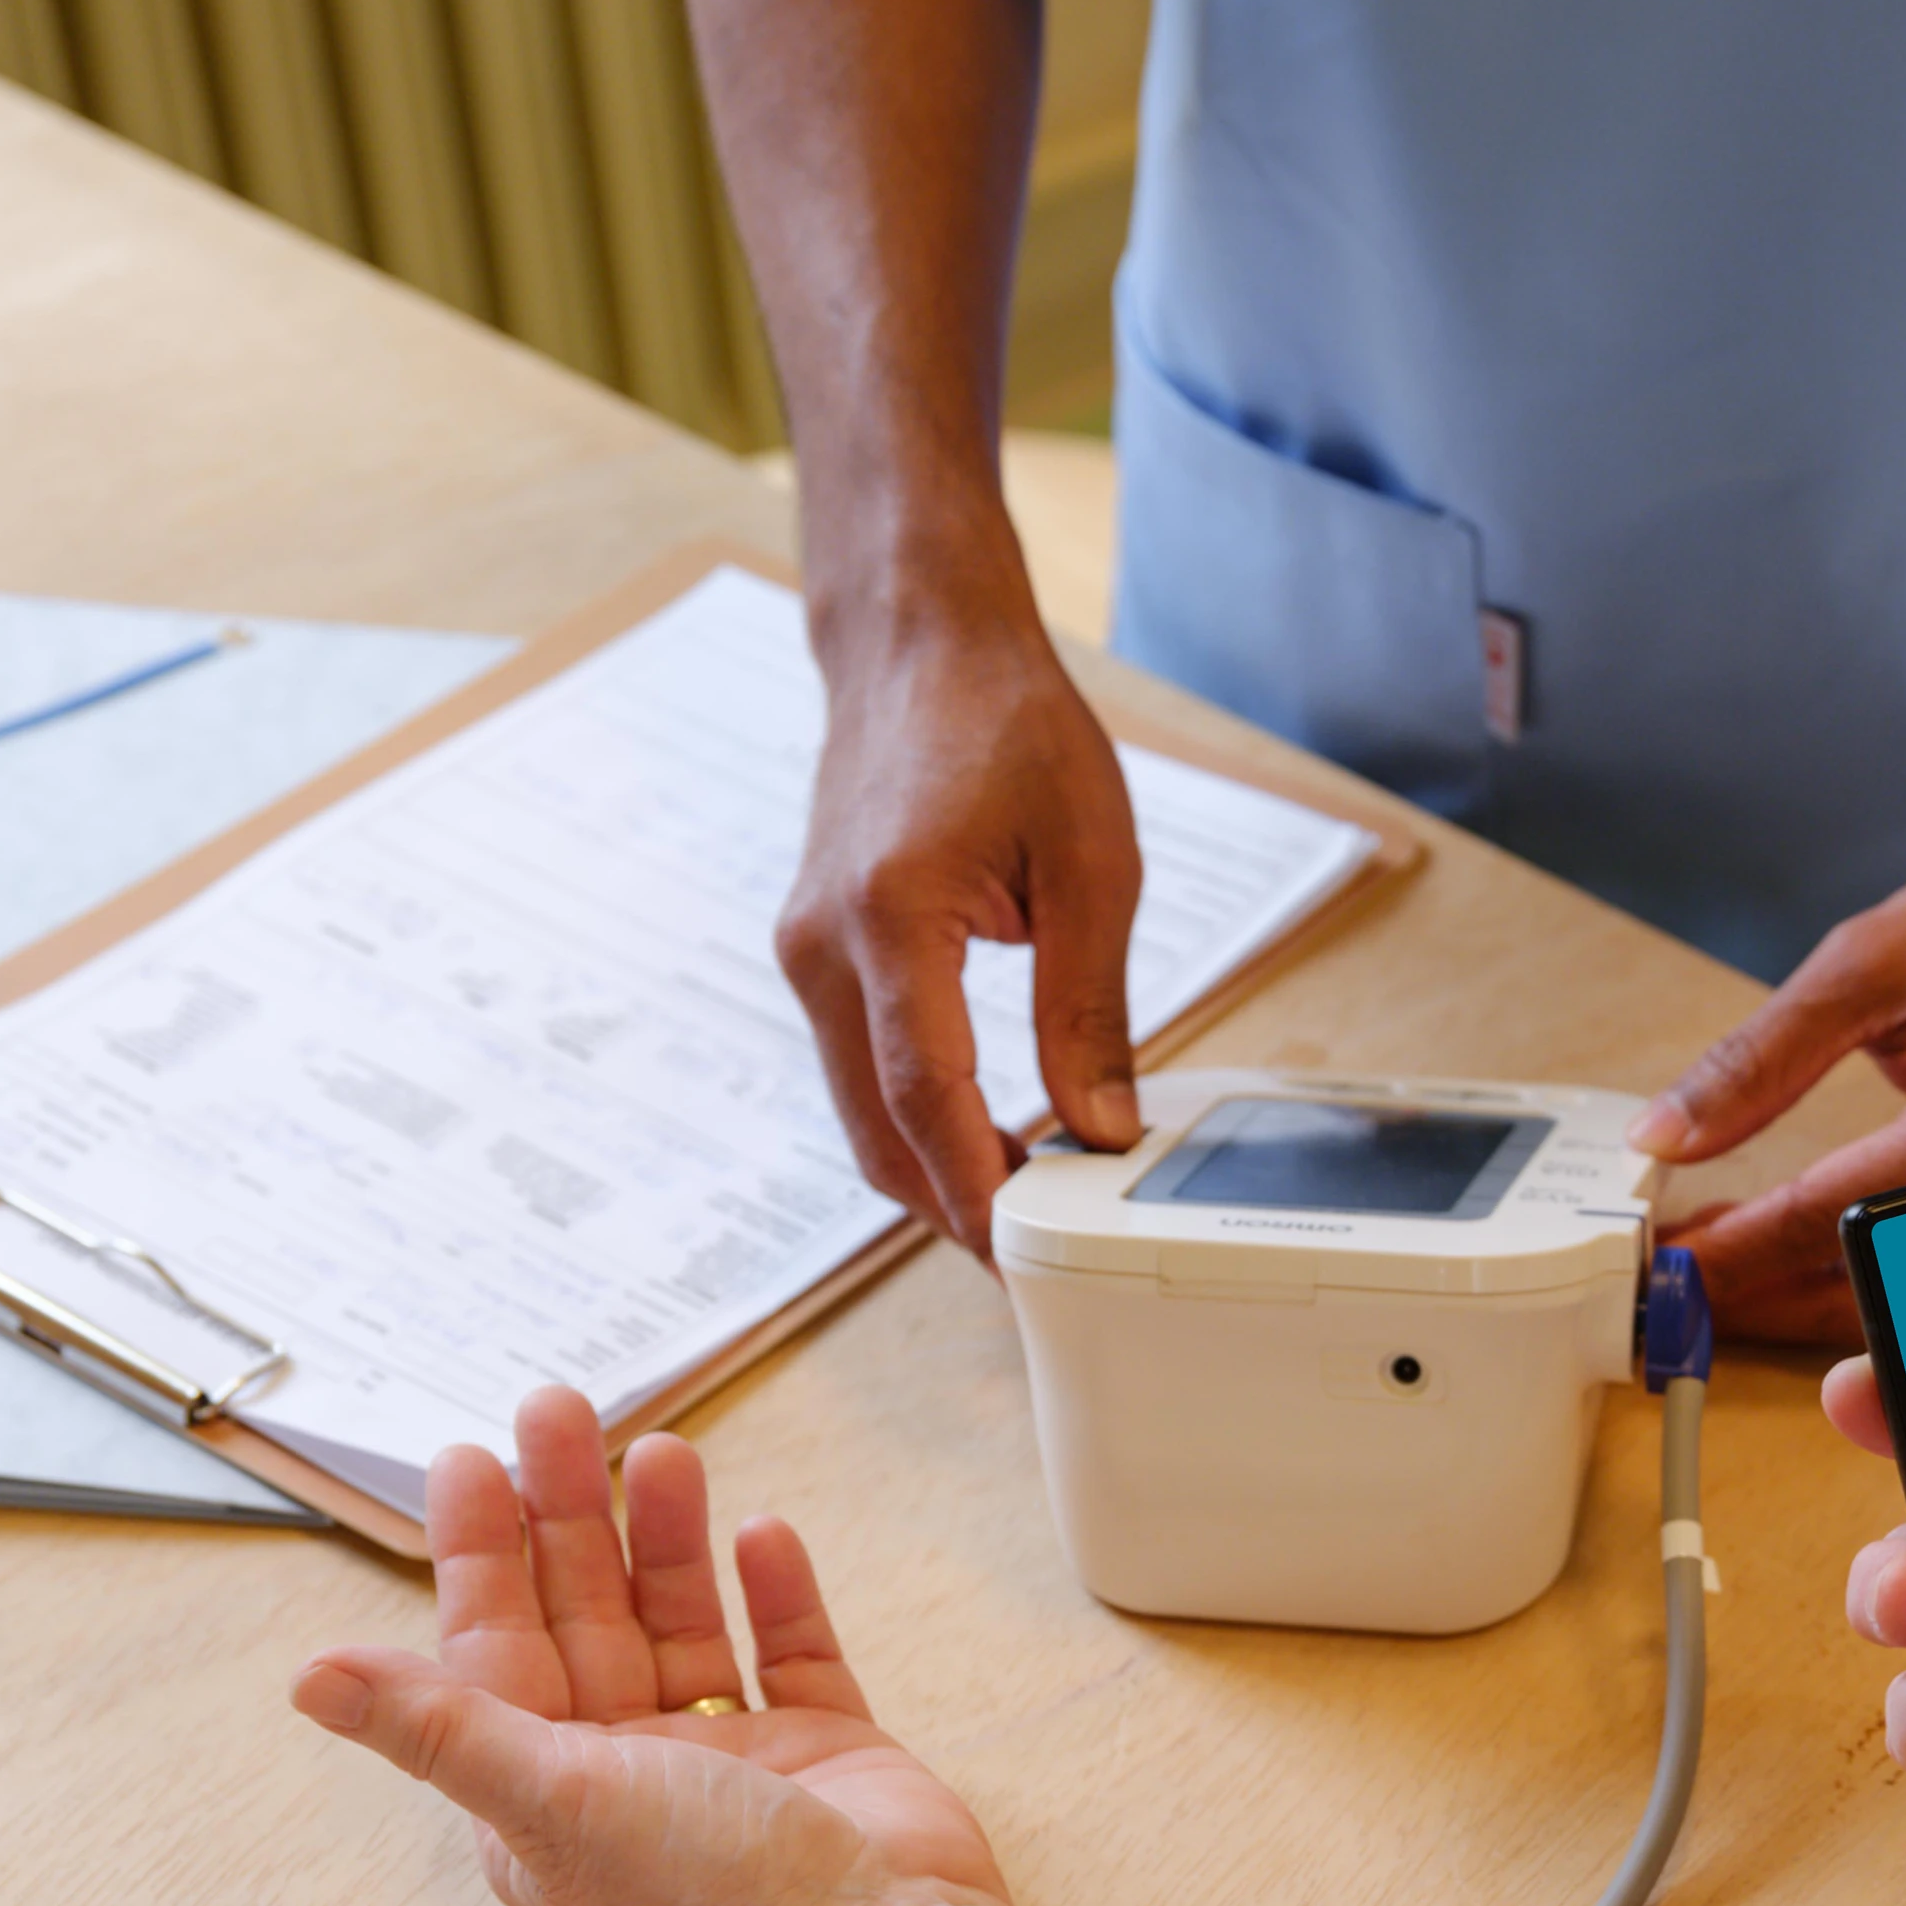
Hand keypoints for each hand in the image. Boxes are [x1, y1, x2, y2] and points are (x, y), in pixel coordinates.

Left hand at [292, 1386, 1022, 1905]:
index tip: (470, 1456)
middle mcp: (628, 1776)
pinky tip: (763, 1534)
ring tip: (669, 1450)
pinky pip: (789, 1653)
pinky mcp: (823, 1750)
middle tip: (562, 1408)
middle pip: (585, 1617)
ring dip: (670, 1538)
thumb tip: (307, 1677)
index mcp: (546, 1799)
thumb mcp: (556, 1801)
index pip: (494, 1652)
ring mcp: (731, 1761)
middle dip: (571, 1513)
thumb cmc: (718, 1899)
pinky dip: (774, 1595)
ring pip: (684, 1622)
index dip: (479, 1553)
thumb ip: (438, 1728)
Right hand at [775, 563, 1144, 1250]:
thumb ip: (1090, 1008)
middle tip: (1037, 1260)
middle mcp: (823, 945)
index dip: (976, 1192)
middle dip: (952, 1207)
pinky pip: (854, 1067)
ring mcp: (804, 950)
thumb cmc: (1010, 727)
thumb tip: (1101, 1133)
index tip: (1027, 1255)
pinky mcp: (813, 949)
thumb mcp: (1091, 865)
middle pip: (875, 1131)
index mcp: (890, 918)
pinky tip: (986, 1133)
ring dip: (931, 1170)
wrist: (921, 644)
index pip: (925, 1098)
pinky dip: (911, 1118)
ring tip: (1024, 1206)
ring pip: (856, 1112)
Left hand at [1632, 820, 1905, 1345]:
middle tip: (1684, 1282)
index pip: (1820, 1222)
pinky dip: (1885, 1283)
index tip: (1664, 1267)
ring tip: (1738, 1271)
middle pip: (1866, 1297)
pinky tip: (1824, 1257)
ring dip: (1817, 1303)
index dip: (1729, 1254)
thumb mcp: (1869, 963)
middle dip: (1763, 1300)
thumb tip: (1669, 1132)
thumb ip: (1760, 1060)